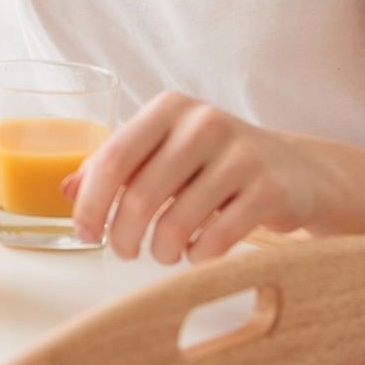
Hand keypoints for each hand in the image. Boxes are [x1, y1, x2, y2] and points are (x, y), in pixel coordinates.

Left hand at [60, 92, 328, 264]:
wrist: (296, 172)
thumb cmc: (212, 163)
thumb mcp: (163, 152)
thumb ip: (115, 168)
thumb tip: (67, 190)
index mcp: (168, 108)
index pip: (113, 158)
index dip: (91, 202)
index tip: (86, 233)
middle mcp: (203, 122)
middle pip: (140, 195)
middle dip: (122, 235)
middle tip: (123, 251)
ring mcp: (240, 154)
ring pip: (177, 221)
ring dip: (161, 251)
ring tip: (162, 252)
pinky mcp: (269, 189)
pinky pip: (217, 238)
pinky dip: (198, 256)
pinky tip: (197, 251)